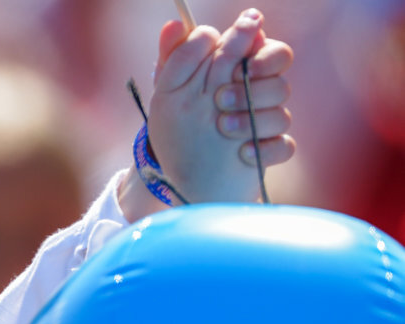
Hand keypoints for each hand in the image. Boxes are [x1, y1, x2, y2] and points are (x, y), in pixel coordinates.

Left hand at [146, 8, 294, 205]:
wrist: (179, 169)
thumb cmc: (179, 118)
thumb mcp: (170, 87)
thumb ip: (176, 55)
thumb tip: (175, 23)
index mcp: (245, 71)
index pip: (270, 51)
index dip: (259, 55)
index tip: (237, 64)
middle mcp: (261, 94)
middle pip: (283, 80)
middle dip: (255, 89)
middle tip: (220, 99)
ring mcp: (267, 124)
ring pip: (283, 114)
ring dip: (252, 119)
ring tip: (222, 127)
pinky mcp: (269, 152)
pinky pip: (285, 147)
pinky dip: (265, 149)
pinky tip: (242, 154)